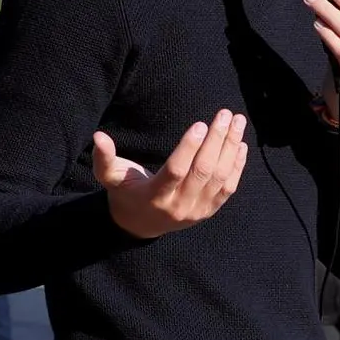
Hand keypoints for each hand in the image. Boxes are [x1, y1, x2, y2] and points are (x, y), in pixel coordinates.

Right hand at [94, 110, 249, 239]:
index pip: (176, 170)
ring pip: (219, 177)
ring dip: (230, 148)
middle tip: (225, 115)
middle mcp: (179, 205)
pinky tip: (241, 144)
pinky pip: (228, 188)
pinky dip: (237, 166)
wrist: (141, 224)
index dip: (189, 148)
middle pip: (203, 171)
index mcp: (154, 196)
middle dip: (217, 140)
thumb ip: (104, 158)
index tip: (200, 124)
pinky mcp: (209, 211)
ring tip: (237, 122)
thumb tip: (98, 136)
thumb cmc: (125, 192)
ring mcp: (197, 210)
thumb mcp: (110, 177)